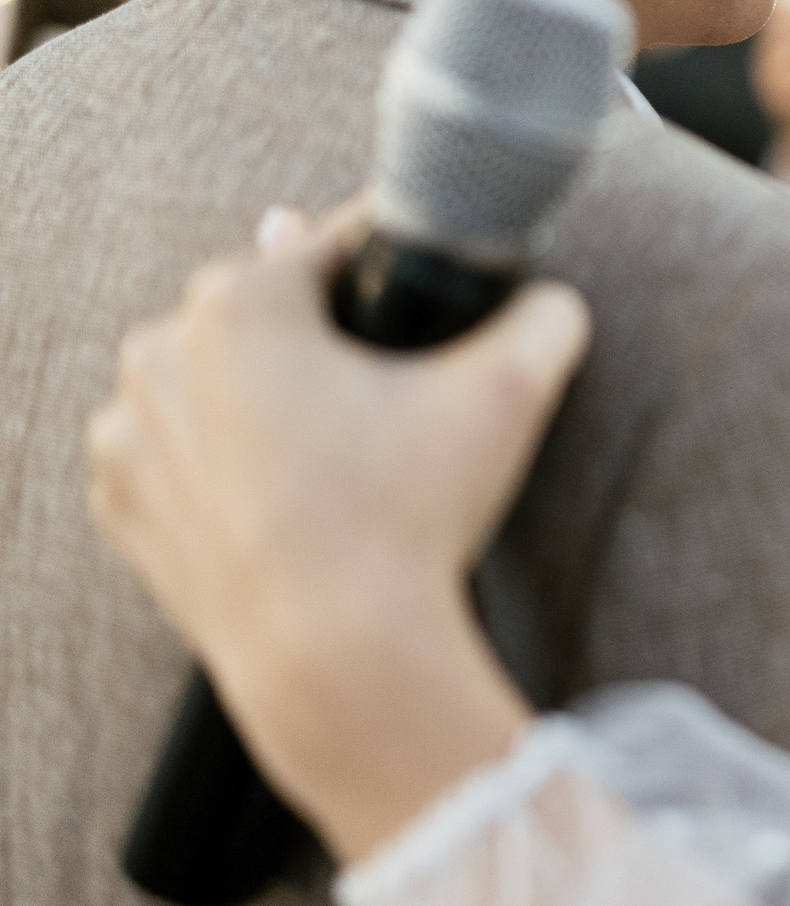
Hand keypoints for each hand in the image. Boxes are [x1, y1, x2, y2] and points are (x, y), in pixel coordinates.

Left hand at [86, 203, 590, 860]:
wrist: (335, 659)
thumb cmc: (411, 519)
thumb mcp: (507, 397)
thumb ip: (543, 320)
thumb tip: (551, 301)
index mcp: (240, 301)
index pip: (335, 246)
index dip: (395, 266)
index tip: (426, 293)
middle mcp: (161, 352)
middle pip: (269, 313)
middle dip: (327, 338)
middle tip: (392, 391)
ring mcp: (128, 433)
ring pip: (219, 382)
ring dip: (270, 396)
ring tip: (341, 449)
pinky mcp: (122, 504)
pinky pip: (182, 456)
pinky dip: (227, 464)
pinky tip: (289, 495)